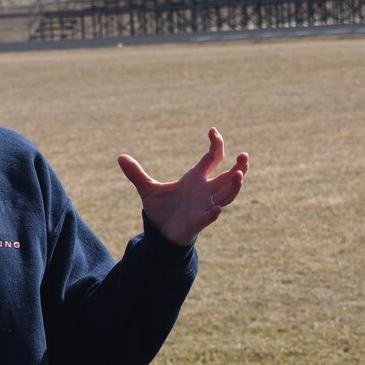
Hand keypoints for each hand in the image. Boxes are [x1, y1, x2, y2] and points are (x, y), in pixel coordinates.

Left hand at [118, 128, 249, 247]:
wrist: (159, 233)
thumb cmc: (161, 210)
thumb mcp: (148, 189)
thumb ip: (136, 174)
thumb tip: (119, 157)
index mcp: (196, 178)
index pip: (213, 158)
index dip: (216, 144)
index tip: (212, 131)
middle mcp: (205, 190)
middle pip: (229, 176)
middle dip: (239, 166)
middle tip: (244, 155)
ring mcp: (205, 205)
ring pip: (227, 195)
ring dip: (234, 186)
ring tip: (239, 175)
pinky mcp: (199, 221)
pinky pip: (210, 216)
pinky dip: (213, 212)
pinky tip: (216, 209)